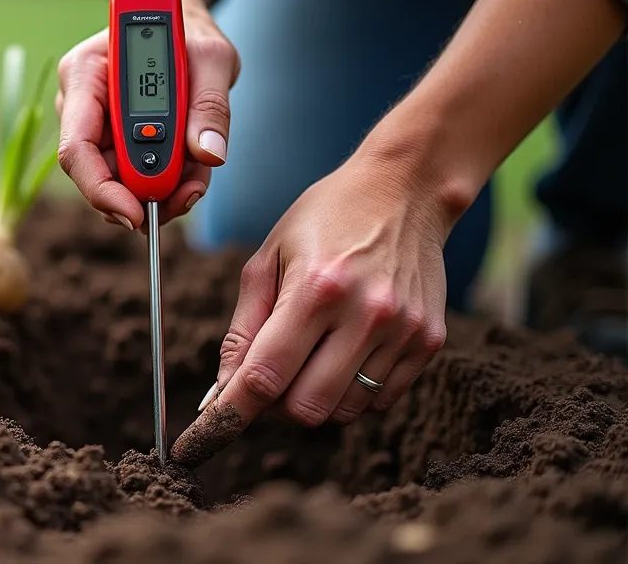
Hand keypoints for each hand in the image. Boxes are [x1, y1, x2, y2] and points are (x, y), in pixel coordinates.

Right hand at [55, 8, 238, 230]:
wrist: (179, 22)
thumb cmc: (187, 28)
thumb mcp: (211, 56)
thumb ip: (210, 104)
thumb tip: (209, 155)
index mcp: (85, 74)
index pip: (76, 147)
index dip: (101, 189)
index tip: (137, 214)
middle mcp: (82, 105)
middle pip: (97, 172)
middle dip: (143, 194)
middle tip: (188, 195)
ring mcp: (98, 125)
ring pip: (120, 179)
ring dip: (163, 189)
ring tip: (198, 177)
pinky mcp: (118, 140)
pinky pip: (137, 173)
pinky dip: (168, 181)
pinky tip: (193, 172)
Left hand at [172, 152, 450, 465]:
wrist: (406, 190)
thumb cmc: (324, 218)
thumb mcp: (268, 259)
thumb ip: (244, 327)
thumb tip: (224, 389)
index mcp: (315, 289)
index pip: (265, 376)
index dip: (230, 415)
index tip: (202, 440)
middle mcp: (364, 315)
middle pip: (305, 408)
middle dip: (276, 402)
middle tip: (271, 370)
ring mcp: (402, 331)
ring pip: (343, 411)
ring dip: (315, 396)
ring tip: (313, 350)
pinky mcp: (428, 341)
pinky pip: (379, 400)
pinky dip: (352, 389)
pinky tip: (347, 347)